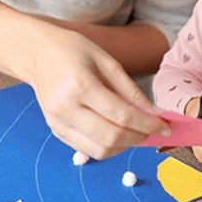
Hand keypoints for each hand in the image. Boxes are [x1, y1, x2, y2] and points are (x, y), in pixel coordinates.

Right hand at [28, 28, 168, 159]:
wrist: (36, 53)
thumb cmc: (72, 51)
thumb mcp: (106, 61)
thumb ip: (130, 90)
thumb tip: (153, 113)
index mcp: (80, 86)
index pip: (121, 115)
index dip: (147, 124)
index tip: (164, 125)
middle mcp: (65, 108)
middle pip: (111, 137)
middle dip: (139, 138)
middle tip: (153, 131)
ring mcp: (57, 122)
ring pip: (99, 150)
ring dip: (124, 146)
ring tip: (136, 132)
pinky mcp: (55, 130)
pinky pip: (87, 149)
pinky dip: (108, 146)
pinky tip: (118, 133)